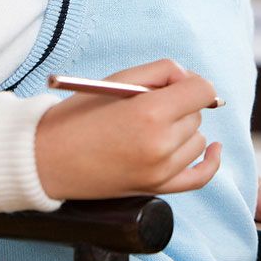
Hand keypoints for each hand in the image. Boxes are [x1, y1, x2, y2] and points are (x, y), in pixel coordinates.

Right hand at [35, 59, 220, 199]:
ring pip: (198, 140)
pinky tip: (213, 149)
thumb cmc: (79, 115)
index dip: (191, 82)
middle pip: (197, 115)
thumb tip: (190, 79)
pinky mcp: (156, 189)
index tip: (176, 84)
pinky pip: (200, 177)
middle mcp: (161, 145)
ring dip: (183, 130)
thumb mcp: (118, 79)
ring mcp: (160, 171)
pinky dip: (210, 162)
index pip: (202, 91)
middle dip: (179, 105)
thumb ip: (161, 71)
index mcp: (150, 113)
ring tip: (149, 127)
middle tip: (146, 105)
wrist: (47, 159)